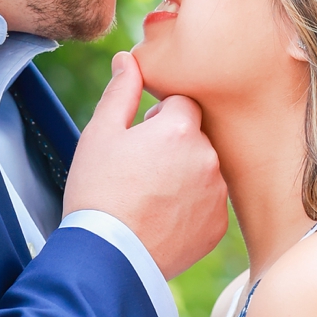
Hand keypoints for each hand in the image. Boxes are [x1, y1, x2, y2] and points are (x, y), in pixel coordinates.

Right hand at [63, 51, 227, 277]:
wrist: (108, 257)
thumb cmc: (98, 191)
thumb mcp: (100, 134)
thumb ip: (121, 91)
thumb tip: (127, 58)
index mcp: (182, 128)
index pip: (181, 104)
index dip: (156, 119)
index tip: (137, 141)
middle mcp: (208, 157)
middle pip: (195, 137)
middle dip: (173, 146)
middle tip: (138, 172)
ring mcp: (217, 194)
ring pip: (203, 170)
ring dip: (183, 175)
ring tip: (149, 198)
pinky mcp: (218, 226)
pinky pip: (207, 204)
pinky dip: (190, 208)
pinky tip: (161, 219)